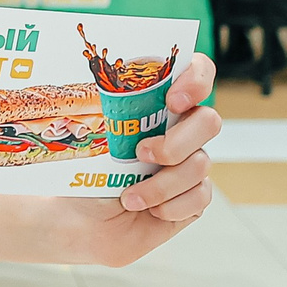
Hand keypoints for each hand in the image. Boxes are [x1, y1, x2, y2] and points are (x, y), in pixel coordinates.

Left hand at [73, 52, 219, 264]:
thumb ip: (98, 99)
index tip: (173, 100)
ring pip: (201, 164)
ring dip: (161, 184)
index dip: (196, 80)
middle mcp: (179, 131)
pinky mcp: (192, 199)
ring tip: (129, 197)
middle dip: (177, 141)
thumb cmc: (78, 171)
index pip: (197, 73)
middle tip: (142, 153)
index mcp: (156, 104)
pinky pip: (200, 197)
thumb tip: (92, 64)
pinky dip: (170, 206)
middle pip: (209, 120)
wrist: (77, 221)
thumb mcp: (85, 131)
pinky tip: (147, 209)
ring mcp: (189, 164)